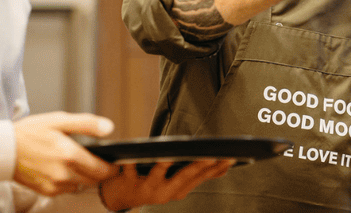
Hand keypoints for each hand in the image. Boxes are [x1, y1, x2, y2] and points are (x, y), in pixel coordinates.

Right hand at [12, 112, 117, 195]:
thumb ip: (87, 124)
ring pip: (81, 185)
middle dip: (99, 172)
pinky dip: (69, 181)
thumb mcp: (60, 120)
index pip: (102, 170)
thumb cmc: (31, 132)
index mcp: (70, 155)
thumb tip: (109, 128)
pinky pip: (66, 189)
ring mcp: (54, 185)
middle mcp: (64, 174)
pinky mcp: (46, 191)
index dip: (112, 167)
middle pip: (94, 180)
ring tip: (77, 161)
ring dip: (84, 176)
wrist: (3, 150)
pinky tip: (62, 168)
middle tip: (98, 160)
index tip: (115, 162)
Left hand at [99, 160, 234, 210]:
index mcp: (180, 190)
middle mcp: (166, 192)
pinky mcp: (127, 182)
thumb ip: (200, 174)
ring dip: (164, 163)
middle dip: (199, 165)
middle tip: (212, 154)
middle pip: (185, 176)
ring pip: (158, 173)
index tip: (231, 156)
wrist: (118, 197)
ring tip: (172, 153)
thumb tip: (226, 166)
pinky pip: (129, 170)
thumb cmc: (152, 183)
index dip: (216, 167)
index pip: (202, 176)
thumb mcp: (177, 181)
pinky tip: (134, 152)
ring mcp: (147, 188)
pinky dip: (131, 162)